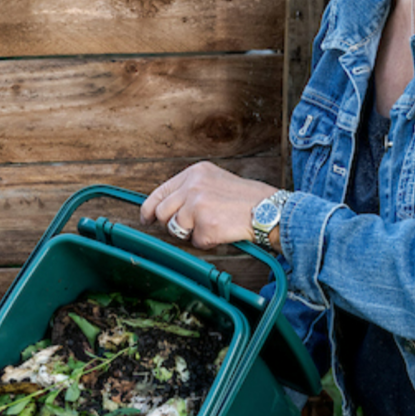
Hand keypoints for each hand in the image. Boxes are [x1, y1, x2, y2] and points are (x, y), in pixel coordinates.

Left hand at [139, 161, 278, 249]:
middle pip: (162, 214)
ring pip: (176, 229)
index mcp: (194, 173)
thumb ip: (189, 190)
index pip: (159, 192)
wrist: (269, 209)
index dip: (148, 209)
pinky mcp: (206, 225)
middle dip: (172, 224)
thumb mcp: (213, 181)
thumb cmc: (244, 198)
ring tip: (212, 224)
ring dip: (192, 233)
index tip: (146, 219)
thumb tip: (164, 209)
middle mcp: (193, 186)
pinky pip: (196, 242)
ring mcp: (198, 206)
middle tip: (190, 227)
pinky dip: (208, 242)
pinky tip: (223, 231)